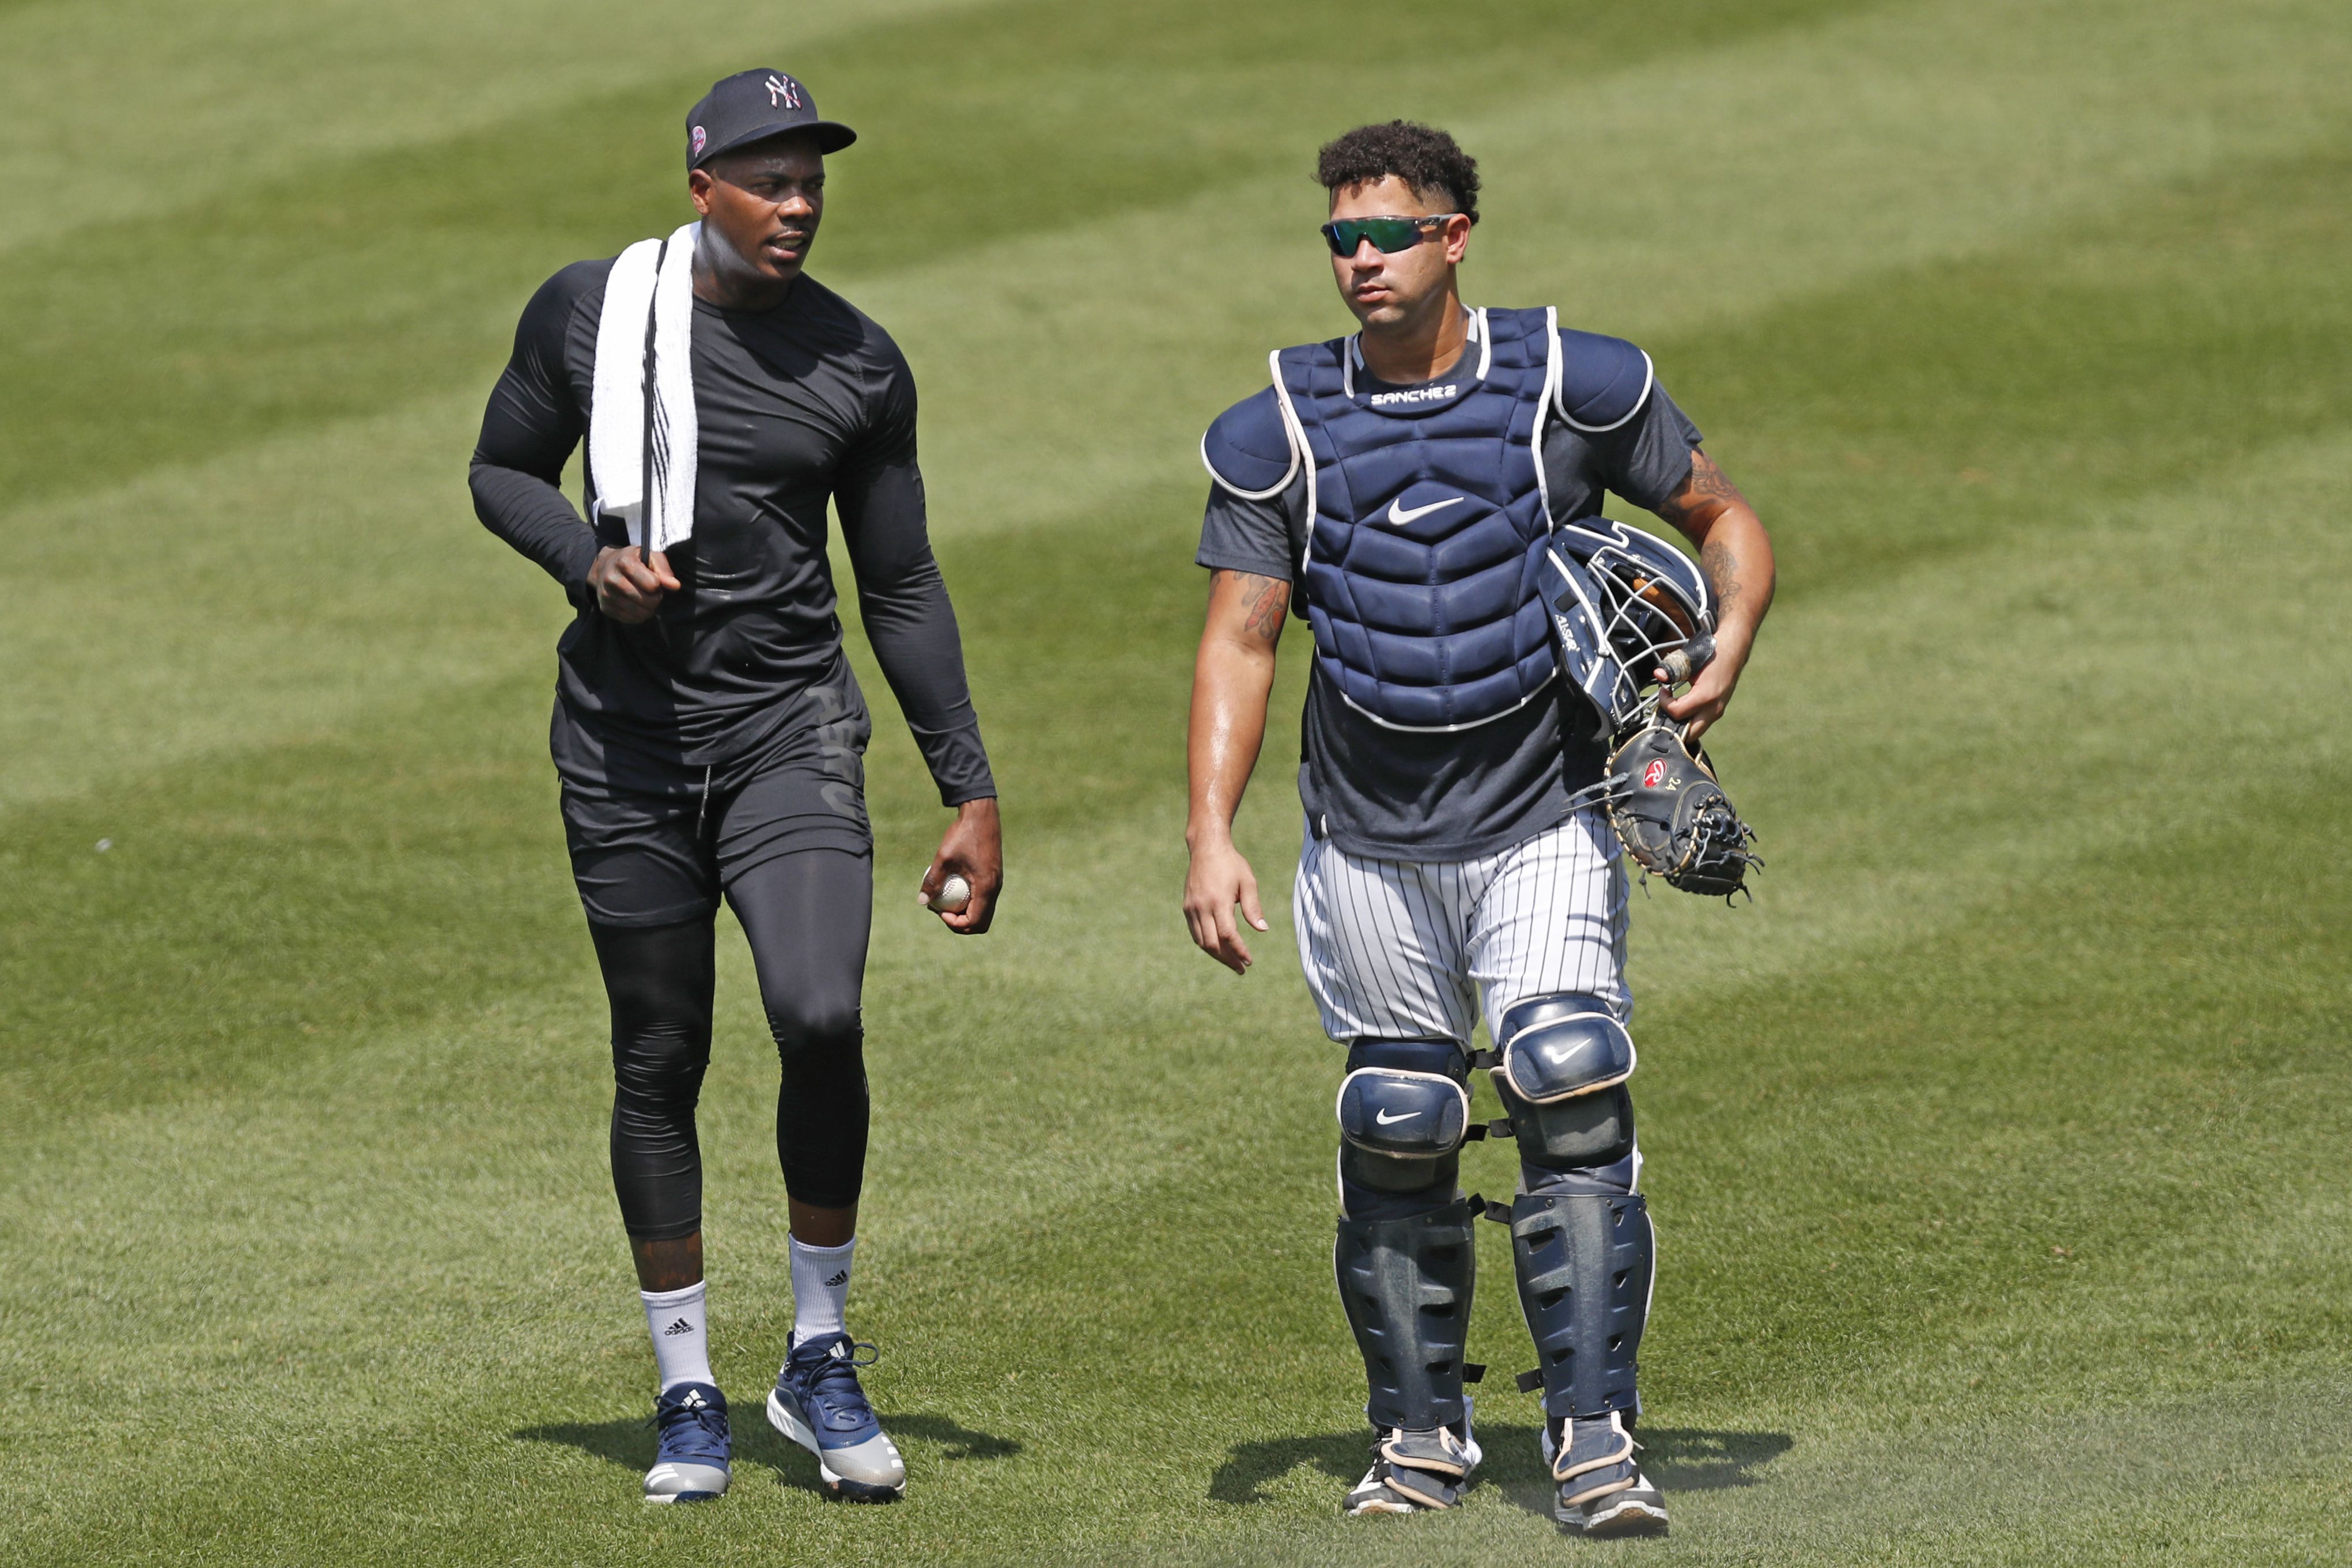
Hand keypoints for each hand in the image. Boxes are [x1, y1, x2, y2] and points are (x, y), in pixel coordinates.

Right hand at [588, 545, 679, 623]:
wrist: (605, 567)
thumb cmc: (634, 561)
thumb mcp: (650, 557)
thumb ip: (663, 569)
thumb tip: (675, 586)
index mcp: (624, 562)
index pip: (652, 584)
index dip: (658, 585)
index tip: (655, 581)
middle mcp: (612, 578)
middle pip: (647, 600)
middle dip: (655, 598)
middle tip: (652, 592)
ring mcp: (606, 594)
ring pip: (639, 612)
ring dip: (649, 609)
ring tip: (645, 599)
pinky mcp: (605, 608)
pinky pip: (630, 619)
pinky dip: (638, 616)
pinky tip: (637, 605)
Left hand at [918, 797, 1000, 933]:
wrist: (981, 814)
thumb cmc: (963, 834)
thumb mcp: (943, 858)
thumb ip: (933, 881)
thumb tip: (921, 901)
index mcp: (986, 887)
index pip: (974, 921)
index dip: (955, 923)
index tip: (939, 912)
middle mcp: (995, 888)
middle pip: (981, 922)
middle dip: (961, 924)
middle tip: (943, 913)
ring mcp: (997, 883)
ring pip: (984, 911)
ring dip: (966, 913)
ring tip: (946, 902)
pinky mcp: (994, 876)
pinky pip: (984, 899)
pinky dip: (970, 901)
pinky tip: (953, 888)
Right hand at [1183, 834, 1266, 974]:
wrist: (1206, 847)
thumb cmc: (1231, 864)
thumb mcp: (1248, 882)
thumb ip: (1254, 907)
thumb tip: (1263, 930)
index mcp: (1218, 901)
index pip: (1228, 935)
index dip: (1239, 951)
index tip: (1249, 961)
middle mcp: (1202, 907)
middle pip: (1212, 944)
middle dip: (1228, 959)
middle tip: (1242, 968)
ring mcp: (1192, 908)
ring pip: (1201, 942)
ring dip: (1217, 955)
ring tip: (1232, 962)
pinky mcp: (1187, 907)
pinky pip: (1195, 933)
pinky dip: (1206, 944)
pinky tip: (1218, 948)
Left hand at [1661, 631, 1751, 740]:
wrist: (1733, 651)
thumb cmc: (1712, 654)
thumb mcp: (1689, 660)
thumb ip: (1672, 670)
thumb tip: (1658, 675)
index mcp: (1706, 696)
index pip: (1677, 713)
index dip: (1664, 703)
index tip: (1663, 691)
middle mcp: (1714, 709)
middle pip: (1689, 734)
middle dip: (1673, 726)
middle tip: (1665, 709)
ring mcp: (1717, 711)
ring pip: (1696, 731)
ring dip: (1681, 725)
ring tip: (1673, 708)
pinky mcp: (1718, 710)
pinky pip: (1701, 723)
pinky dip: (1689, 720)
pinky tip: (1683, 707)